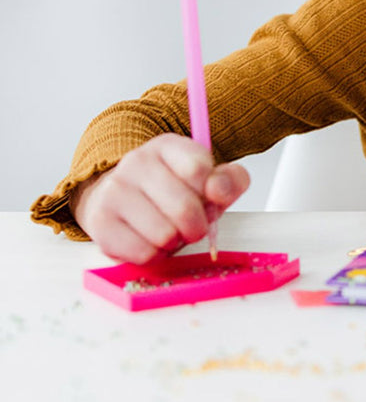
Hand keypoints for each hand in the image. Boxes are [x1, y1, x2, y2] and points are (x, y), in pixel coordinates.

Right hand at [70, 134, 249, 263]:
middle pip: (185, 208)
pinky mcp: (100, 221)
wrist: (120, 201)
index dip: (211, 193)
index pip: (199, 169)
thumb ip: (230, 181)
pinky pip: (142, 253)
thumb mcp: (208, 180)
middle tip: (192, 225)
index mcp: (168, 146)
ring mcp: (115, 190)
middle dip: (197, 226)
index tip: (207, 197)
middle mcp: (137, 161)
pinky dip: (153, 255)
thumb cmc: (173, 192)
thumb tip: (219, 190)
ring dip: (173, 241)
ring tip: (167, 230)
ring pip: (164, 234)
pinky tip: (148, 240)